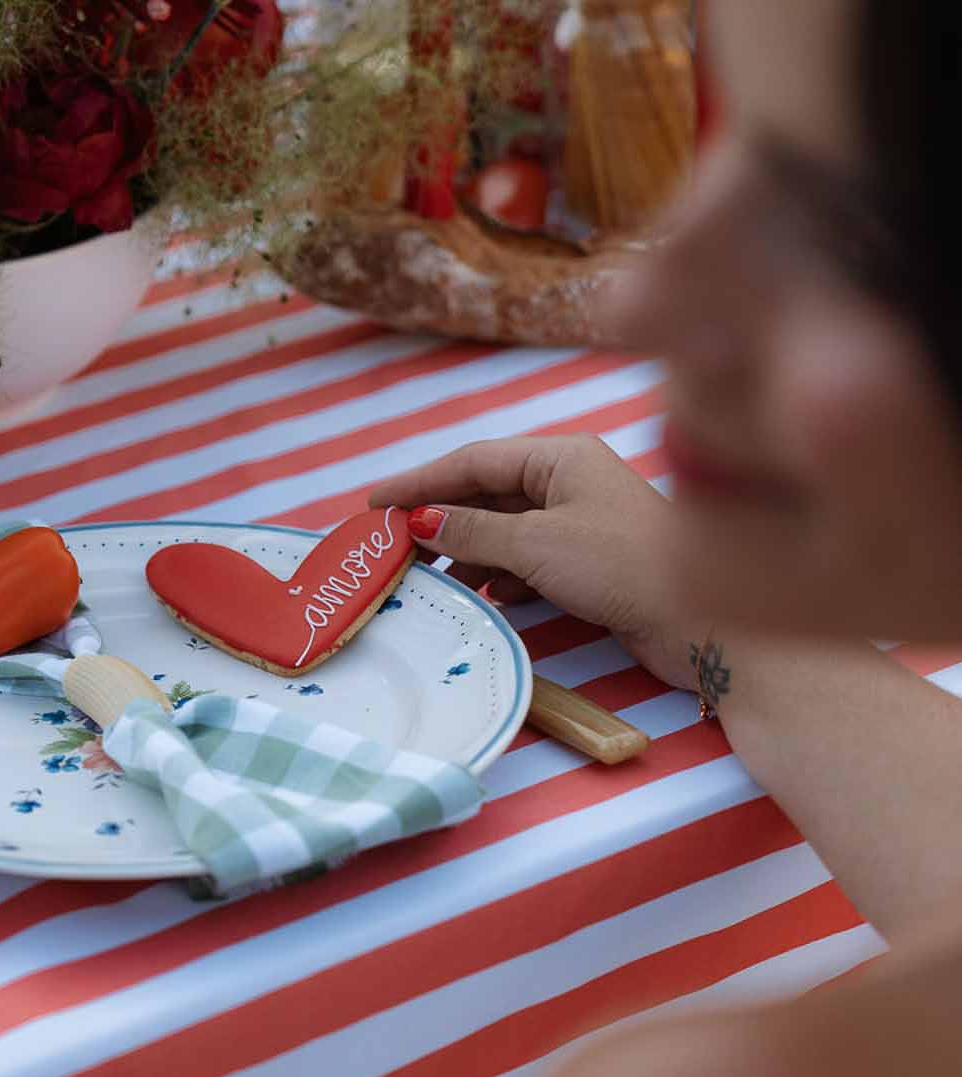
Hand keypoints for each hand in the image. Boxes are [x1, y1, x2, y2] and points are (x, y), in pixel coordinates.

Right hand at [369, 435, 689, 689]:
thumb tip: (422, 520)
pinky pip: (528, 560)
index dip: (419, 481)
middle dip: (440, 517)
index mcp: (562, 456)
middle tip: (391, 544)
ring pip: (506, 528)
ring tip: (427, 572)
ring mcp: (582, 523)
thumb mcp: (537, 543)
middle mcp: (571, 481)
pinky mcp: (591, 564)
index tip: (374, 504)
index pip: (473, 460)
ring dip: (467, 549)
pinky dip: (501, 574)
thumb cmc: (623, 564)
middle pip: (487, 492)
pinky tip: (484, 593)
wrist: (701, 620)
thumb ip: (474, 530)